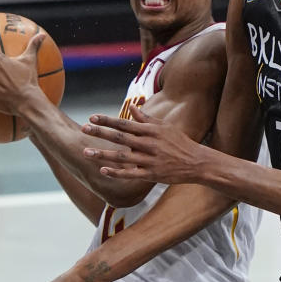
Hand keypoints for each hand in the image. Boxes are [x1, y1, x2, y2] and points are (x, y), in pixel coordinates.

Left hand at [81, 104, 204, 183]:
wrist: (196, 162)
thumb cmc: (180, 142)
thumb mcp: (165, 127)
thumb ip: (146, 119)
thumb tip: (132, 108)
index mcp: (151, 131)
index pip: (124, 123)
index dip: (107, 120)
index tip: (92, 117)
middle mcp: (148, 144)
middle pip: (120, 138)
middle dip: (100, 133)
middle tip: (84, 129)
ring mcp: (149, 160)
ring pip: (121, 157)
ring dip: (102, 154)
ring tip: (86, 152)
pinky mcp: (151, 174)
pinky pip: (130, 174)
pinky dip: (116, 173)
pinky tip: (103, 170)